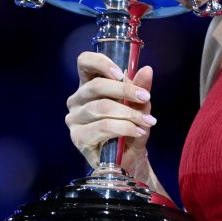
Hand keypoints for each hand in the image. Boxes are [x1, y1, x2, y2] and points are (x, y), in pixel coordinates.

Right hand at [65, 51, 156, 169]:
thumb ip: (140, 88)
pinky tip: (137, 132)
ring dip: (129, 113)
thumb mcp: (138, 105)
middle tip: (145, 97)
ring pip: (101, 107)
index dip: (101, 63)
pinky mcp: (79, 138)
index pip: (84, 62)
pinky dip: (124, 128)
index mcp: (88, 85)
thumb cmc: (130, 128)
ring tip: (147, 121)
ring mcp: (75, 119)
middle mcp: (77, 100)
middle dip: (125, 90)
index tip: (121, 72)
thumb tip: (147, 70)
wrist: (129, 158)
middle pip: (96, 86)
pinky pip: (103, 127)